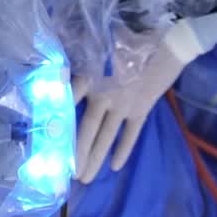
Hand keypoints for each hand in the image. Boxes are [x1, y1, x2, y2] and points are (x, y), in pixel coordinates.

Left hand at [72, 29, 187, 182]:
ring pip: (107, 136)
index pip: (70, 101)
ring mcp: (125, 104)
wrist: (169, 43)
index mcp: (93, 76)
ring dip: (96, 158)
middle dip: (78, 153)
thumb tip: (62, 73)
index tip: (47, 138)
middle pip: (88, 128)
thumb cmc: (133, 39)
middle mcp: (106, 94)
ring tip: (86, 177)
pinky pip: (131, 134)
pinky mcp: (142, 109)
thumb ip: (85, 60)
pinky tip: (115, 166)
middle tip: (69, 174)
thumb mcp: (103, 45)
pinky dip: (123, 149)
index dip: (58, 119)